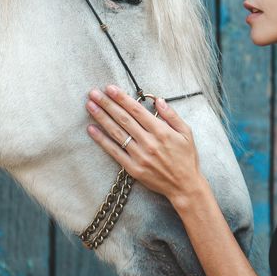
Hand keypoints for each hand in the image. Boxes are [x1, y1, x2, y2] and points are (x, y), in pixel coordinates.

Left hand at [85, 84, 204, 205]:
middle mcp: (149, 142)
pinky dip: (102, 140)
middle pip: (124, 119)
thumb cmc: (186, 158)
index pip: (137, 111)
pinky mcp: (133, 168)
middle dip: (107, 104)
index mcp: (161, 131)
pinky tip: (92, 129)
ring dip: (102, 118)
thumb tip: (159, 100)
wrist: (184, 186)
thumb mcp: (186, 133)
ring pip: (117, 133)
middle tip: (93, 93)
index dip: (122, 98)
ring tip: (90, 106)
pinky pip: (115, 152)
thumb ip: (172, 115)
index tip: (110, 88)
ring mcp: (139, 156)